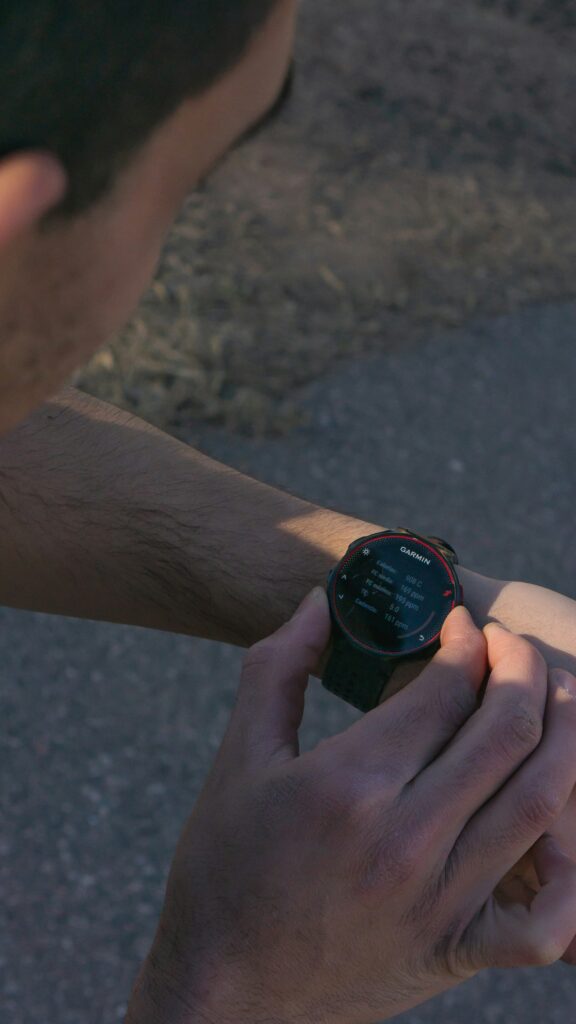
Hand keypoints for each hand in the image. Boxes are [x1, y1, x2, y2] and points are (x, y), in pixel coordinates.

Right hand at [126, 595, 575, 1023]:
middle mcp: (405, 840)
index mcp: (347, 785)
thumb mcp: (238, 756)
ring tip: (552, 696)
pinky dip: (570, 876)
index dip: (465, 642)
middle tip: (509, 645)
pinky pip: (542, 924)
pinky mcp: (455, 952)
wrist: (223, 991)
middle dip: (521, 669)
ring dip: (563, 734)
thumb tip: (321, 599)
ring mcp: (439, 902)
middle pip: (506, 731)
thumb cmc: (222, 865)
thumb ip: (279, 667)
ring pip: (540, 801)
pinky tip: (564, 826)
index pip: (445, 690)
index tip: (460, 624)